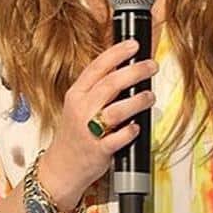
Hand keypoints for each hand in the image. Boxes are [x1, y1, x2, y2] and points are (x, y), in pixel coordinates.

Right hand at [37, 39, 156, 211]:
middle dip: (134, 71)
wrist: (60, 168)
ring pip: (116, 110)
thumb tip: (128, 67)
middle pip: (110, 84)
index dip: (117, 53)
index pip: (97, 66)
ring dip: (137, 101)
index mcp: (77, 94)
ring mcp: (88, 130)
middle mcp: (81, 109)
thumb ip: (99, 87)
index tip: (134, 45)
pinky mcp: (98, 151)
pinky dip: (129, 131)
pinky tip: (137, 126)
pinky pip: (116, 139)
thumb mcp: (79, 104)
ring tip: (150, 96)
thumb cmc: (75, 132)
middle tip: (151, 66)